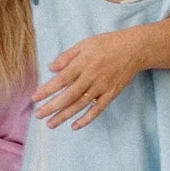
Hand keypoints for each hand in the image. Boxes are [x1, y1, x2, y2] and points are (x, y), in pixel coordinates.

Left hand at [33, 26, 147, 129]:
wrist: (134, 49)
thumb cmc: (107, 44)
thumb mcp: (85, 44)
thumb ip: (67, 56)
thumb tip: (50, 68)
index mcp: (82, 63)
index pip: (61, 80)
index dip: (47, 90)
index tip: (35, 98)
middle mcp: (90, 77)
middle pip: (68, 95)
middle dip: (52, 107)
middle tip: (38, 115)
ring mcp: (102, 87)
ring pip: (80, 105)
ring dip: (64, 116)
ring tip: (51, 124)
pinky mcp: (111, 94)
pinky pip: (97, 109)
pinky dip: (86, 119)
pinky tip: (75, 126)